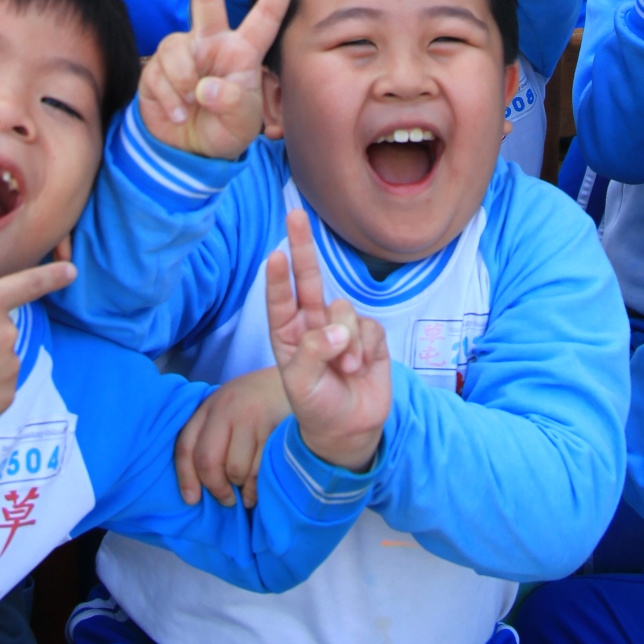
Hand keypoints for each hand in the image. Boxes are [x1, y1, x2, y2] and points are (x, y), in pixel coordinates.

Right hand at [138, 0, 300, 160]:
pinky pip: (157, 74)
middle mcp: (212, 44)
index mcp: (242, 52)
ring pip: (176, 49)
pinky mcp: (156, 69)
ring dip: (182, 82)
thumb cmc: (226, 130)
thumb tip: (203, 87)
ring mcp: (183, 54)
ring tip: (190, 107)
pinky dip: (168, 99)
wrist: (191, 151)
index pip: (264, 19)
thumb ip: (232, 103)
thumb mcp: (242, 124)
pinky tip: (177, 114)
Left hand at [174, 368, 289, 507]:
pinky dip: (257, 488)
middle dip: (216, 488)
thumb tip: (197, 487)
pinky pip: (260, 470)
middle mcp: (227, 408)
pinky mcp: (274, 427)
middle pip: (208, 461)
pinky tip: (259, 488)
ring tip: (246, 489)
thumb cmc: (259, 399)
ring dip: (240, 488)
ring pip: (235, 470)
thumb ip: (211, 435)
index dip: (186, 478)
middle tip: (226, 499)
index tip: (191, 500)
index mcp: (210, 406)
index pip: (186, 447)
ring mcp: (251, 417)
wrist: (299, 371)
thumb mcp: (228, 407)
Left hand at [267, 211, 388, 471]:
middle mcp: (312, 325)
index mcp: (288, 334)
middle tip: (295, 214)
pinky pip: (368, 327)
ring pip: (345, 310)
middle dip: (304, 246)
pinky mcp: (368, 335)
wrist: (350, 430)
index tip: (275, 255)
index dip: (278, 278)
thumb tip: (337, 328)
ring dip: (347, 341)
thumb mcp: (302, 384)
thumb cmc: (316, 406)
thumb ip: (315, 351)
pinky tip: (361, 368)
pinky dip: (365, 348)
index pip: (279, 300)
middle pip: (309, 279)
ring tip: (346, 370)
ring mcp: (341, 328)